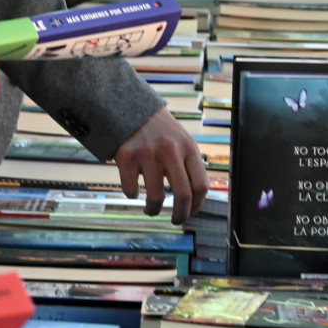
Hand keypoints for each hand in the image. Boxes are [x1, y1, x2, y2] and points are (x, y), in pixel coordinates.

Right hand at [114, 108, 208, 222]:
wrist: (130, 107)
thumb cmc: (160, 131)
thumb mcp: (182, 141)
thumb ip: (190, 165)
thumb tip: (196, 200)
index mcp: (188, 148)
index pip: (201, 185)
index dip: (197, 206)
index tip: (190, 212)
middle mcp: (170, 150)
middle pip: (183, 195)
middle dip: (180, 215)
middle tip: (176, 221)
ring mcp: (148, 153)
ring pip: (156, 197)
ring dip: (154, 209)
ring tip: (151, 209)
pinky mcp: (126, 156)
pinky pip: (131, 189)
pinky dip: (133, 195)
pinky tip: (134, 191)